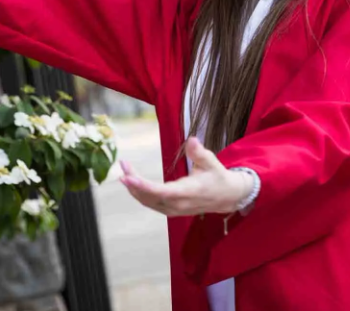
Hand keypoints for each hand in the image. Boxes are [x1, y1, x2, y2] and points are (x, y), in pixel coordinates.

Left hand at [120, 137, 252, 216]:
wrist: (227, 197)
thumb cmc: (217, 177)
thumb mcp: (212, 162)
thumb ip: (199, 153)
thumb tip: (192, 140)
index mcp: (189, 192)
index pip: (162, 192)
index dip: (143, 185)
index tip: (128, 177)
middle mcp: (179, 204)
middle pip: (149, 197)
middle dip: (133, 182)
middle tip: (123, 165)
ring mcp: (174, 210)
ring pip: (148, 202)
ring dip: (133, 188)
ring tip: (124, 171)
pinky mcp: (171, 210)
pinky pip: (151, 204)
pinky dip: (139, 194)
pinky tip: (132, 182)